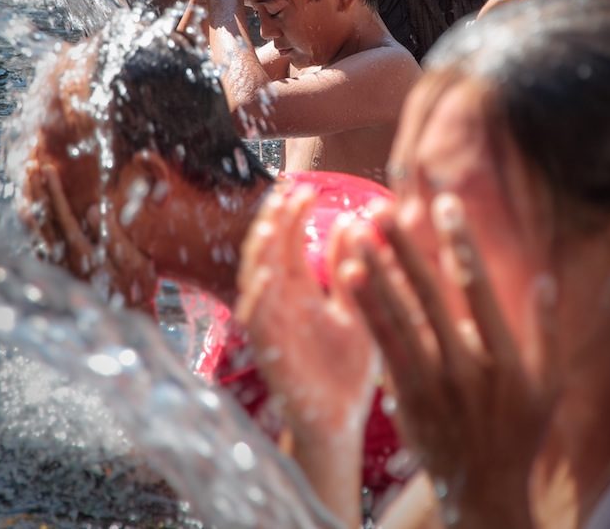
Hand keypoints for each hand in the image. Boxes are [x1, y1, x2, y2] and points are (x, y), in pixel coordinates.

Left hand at [24, 161, 157, 310]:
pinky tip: (31, 226)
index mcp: (83, 252)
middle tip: (31, 171)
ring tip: (24, 193)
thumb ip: (111, 234)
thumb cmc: (136, 290)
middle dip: (39, 195)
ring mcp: (61, 271)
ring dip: (33, 213)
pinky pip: (40, 253)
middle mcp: (65, 261)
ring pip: (39, 237)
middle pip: (46, 221)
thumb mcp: (133, 261)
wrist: (126, 326)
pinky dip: (33, 236)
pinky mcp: (61, 279)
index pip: (63, 214)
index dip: (54, 191)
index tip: (48, 170)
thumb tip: (90, 209)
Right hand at [236, 185, 378, 442]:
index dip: (291, 214)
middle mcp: (280, 304)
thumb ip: (349, 269)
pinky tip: (268, 276)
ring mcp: (272, 328)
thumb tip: (352, 220)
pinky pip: (257, 324)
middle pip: (267, 253)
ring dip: (261, 252)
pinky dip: (258, 298)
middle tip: (288, 192)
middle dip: (274, 222)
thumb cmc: (346, 367)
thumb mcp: (355, 308)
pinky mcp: (272, 355)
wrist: (342, 423)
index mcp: (298, 290)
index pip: (287, 242)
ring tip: (274, 223)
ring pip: (254, 281)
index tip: (304, 187)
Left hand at [344, 194, 556, 528]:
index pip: (479, 288)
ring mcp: (433, 382)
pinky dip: (366, 308)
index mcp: (504, 356)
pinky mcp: (406, 395)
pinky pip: (383, 343)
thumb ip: (545, 331)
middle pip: (431, 295)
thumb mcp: (547, 384)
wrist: (484, 490)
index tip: (444, 203)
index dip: (461, 244)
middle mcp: (467, 365)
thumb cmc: (518, 432)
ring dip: (377, 270)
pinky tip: (348, 275)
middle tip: (385, 209)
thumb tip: (545, 278)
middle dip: (406, 248)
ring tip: (358, 230)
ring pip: (400, 315)